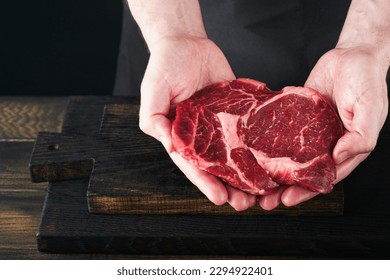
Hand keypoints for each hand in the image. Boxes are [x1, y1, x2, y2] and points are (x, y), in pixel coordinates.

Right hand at [139, 36, 256, 210]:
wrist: (186, 43)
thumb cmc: (164, 66)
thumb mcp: (152, 92)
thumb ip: (154, 119)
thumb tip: (169, 144)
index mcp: (181, 136)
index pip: (194, 165)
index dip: (206, 183)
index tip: (220, 198)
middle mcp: (203, 134)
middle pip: (218, 167)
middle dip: (231, 186)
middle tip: (246, 203)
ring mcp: (221, 124)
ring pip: (237, 154)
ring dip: (248, 173)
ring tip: (263, 191)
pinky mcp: (237, 110)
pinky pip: (250, 128)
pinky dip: (261, 144)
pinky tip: (272, 157)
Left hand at [260, 45, 388, 209]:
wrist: (351, 54)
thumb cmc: (367, 80)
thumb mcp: (371, 109)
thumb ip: (361, 136)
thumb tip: (339, 159)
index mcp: (346, 148)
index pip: (325, 176)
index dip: (307, 190)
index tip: (288, 200)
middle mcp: (327, 143)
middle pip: (304, 172)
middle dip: (285, 187)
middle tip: (264, 201)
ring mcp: (311, 131)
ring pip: (290, 157)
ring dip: (275, 171)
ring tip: (256, 185)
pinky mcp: (297, 117)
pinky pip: (282, 134)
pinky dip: (270, 145)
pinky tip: (254, 154)